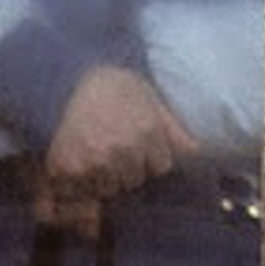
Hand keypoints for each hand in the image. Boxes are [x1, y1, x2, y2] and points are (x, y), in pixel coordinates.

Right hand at [38, 65, 198, 229]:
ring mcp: (94, 161)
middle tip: (112, 150)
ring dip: (103, 178)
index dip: (149, 160)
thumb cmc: (115, 86)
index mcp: (148, 133)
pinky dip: (78, 182)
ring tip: (94, 156)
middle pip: (133, 181)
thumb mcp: (150, 99)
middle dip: (126, 170)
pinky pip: (80, 189)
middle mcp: (123, 150)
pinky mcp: (66, 167)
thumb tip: (197, 152)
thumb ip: (173, 129)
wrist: (72, 75)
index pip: (160, 168)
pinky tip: (77, 163)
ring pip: (108, 189)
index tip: (138, 150)